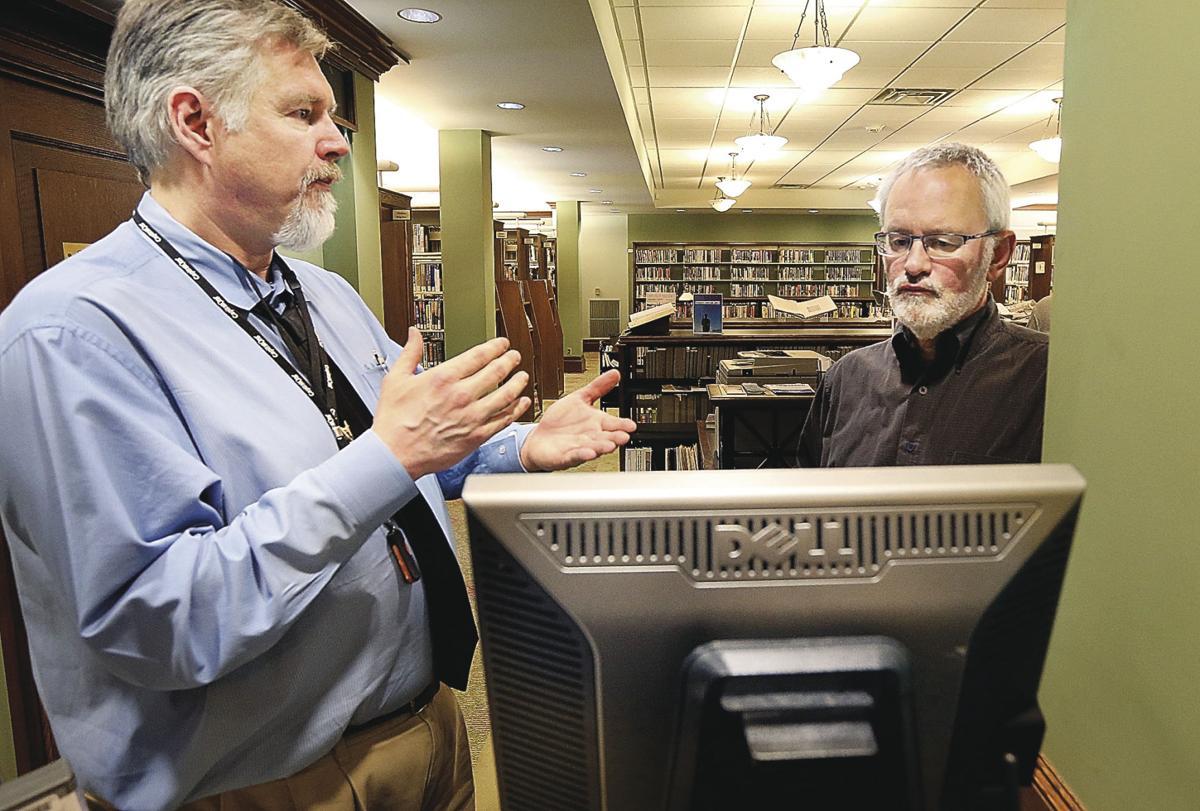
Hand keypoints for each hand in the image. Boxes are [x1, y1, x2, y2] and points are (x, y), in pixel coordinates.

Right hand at [372, 328, 531, 478]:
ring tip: (523, 377)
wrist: (394, 454)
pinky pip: (503, 420)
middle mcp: (461, 395)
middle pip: (496, 372)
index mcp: (444, 378)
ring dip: (517, 383)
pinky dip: (515, 410)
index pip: (478, 355)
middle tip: (515, 356)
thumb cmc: (393, 421)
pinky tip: (521, 404)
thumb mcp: (396, 379)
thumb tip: (414, 333)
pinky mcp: (476, 436)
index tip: (501, 344)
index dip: (495, 347)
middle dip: (509, 361)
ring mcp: (471, 416)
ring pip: (505, 395)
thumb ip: (409, 353)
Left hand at [519, 370, 636, 471]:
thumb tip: (615, 373)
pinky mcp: (565, 456)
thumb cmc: (561, 421)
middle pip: (606, 438)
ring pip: (594, 448)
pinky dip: (581, 455)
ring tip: (609, 446)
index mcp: (596, 423)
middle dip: (615, 438)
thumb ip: (598, 387)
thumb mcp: (579, 398)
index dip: (622, 425)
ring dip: (601, 448)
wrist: (539, 437)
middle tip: (624, 436)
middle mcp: (591, 437)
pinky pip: (574, 456)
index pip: (613, 424)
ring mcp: (579, 447)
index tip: (631, 425)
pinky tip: (588, 453)